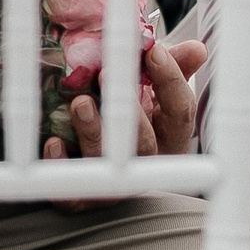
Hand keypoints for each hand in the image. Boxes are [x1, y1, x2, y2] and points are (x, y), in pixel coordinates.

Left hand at [43, 37, 207, 209]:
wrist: (89, 159)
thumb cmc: (125, 117)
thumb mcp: (150, 90)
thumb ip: (171, 69)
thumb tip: (196, 50)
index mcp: (167, 137)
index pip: (180, 112)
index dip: (170, 81)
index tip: (153, 51)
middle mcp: (144, 164)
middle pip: (144, 143)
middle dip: (128, 110)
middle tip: (106, 75)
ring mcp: (114, 185)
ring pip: (110, 168)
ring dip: (94, 133)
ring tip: (80, 103)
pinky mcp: (80, 199)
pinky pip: (72, 195)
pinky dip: (61, 168)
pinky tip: (54, 143)